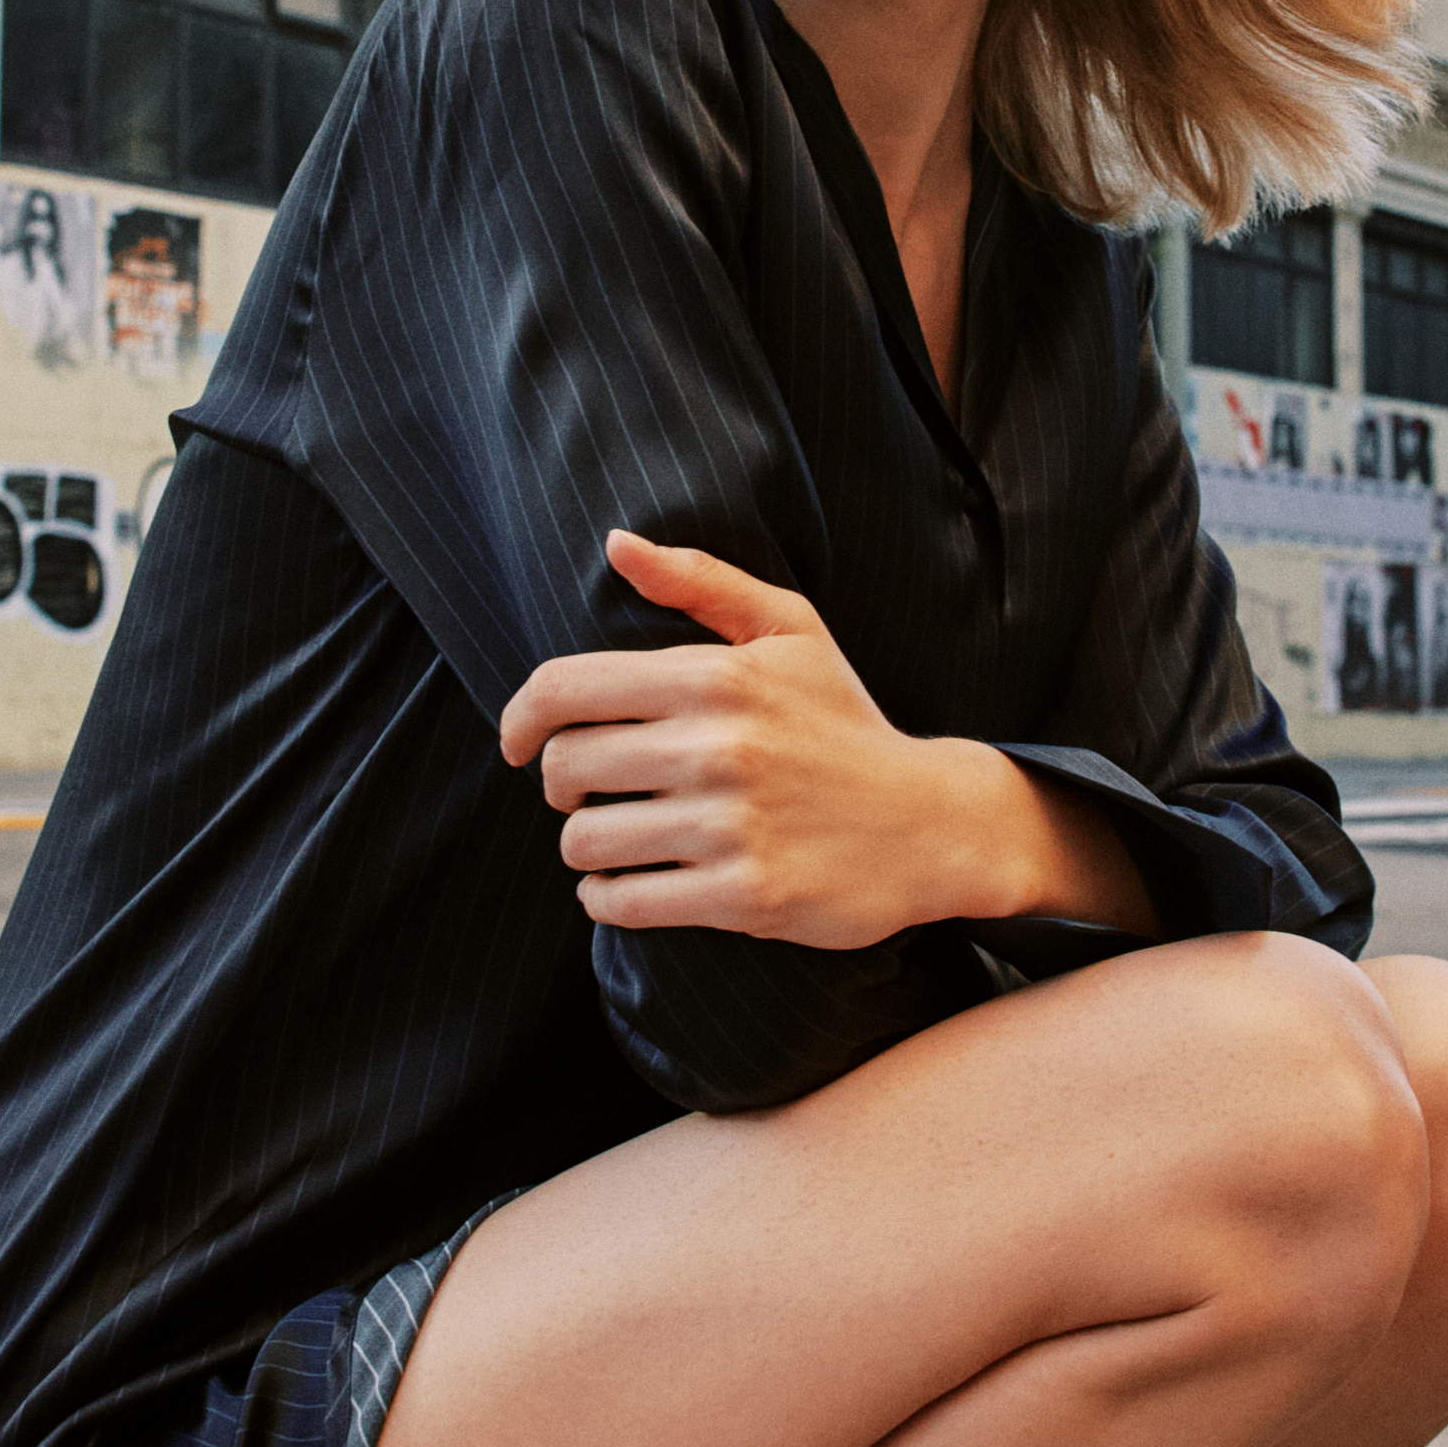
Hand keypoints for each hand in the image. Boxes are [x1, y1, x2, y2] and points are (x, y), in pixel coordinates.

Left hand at [497, 531, 1101, 952]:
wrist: (931, 823)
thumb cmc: (845, 723)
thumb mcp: (790, 631)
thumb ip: (701, 581)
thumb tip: (617, 545)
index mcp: (715, 677)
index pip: (565, 689)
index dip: (519, 717)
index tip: (516, 742)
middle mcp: (718, 747)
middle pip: (566, 768)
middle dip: (561, 784)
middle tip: (588, 790)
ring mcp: (730, 824)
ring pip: (586, 840)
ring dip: (584, 846)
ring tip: (614, 840)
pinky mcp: (744, 894)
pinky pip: (624, 901)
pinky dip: (607, 898)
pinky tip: (625, 885)